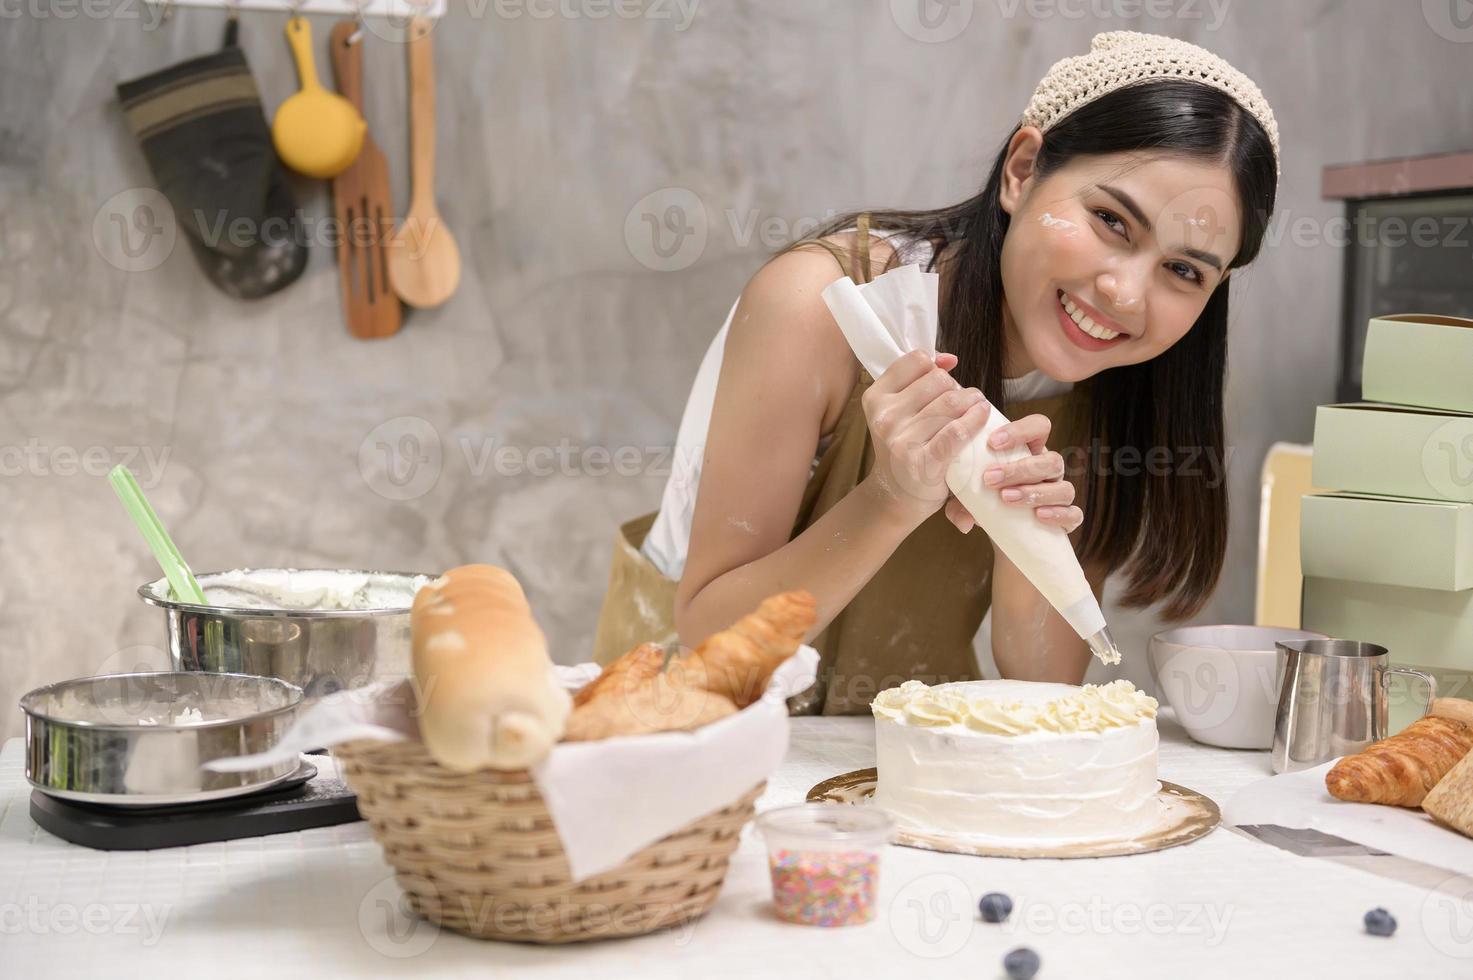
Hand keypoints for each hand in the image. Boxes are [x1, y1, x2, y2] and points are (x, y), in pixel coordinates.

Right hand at [860, 349, 990, 526]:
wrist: (896, 496)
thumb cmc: (905, 448)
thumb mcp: (898, 412)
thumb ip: (917, 382)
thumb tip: (949, 359)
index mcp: (875, 398)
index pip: (915, 361)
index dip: (937, 363)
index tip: (948, 372)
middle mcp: (885, 417)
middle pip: (938, 381)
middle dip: (958, 387)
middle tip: (968, 399)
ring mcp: (901, 440)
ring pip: (951, 402)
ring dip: (973, 401)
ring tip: (978, 407)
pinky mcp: (923, 462)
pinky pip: (957, 431)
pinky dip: (975, 419)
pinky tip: (982, 417)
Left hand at [947, 412, 1083, 533]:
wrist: (1006, 536)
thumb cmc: (988, 504)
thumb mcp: (970, 498)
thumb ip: (961, 503)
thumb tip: (962, 519)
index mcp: (1030, 452)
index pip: (1038, 426)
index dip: (1020, 430)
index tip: (992, 443)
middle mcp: (1048, 470)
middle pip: (1051, 459)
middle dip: (1020, 468)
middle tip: (990, 479)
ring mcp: (1060, 493)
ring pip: (1063, 487)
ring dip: (1035, 492)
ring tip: (1006, 499)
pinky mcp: (1067, 518)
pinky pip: (1074, 514)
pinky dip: (1058, 514)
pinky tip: (1038, 516)